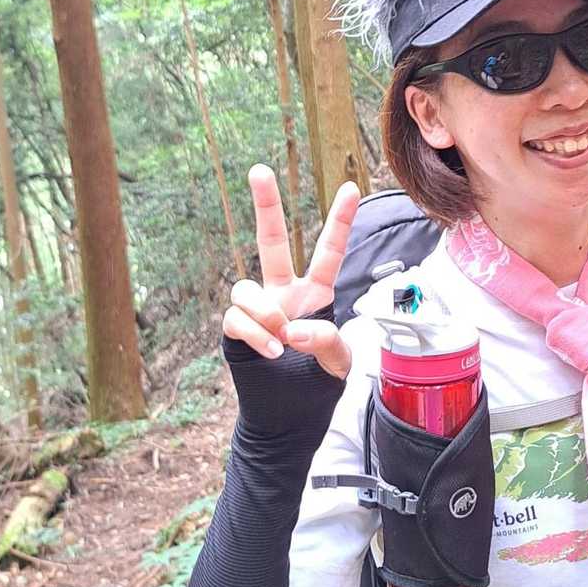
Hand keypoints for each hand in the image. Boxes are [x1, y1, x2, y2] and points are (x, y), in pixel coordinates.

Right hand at [222, 166, 359, 377]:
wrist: (287, 417)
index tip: (352, 187)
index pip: (328, 252)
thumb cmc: (317, 386)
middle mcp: (283, 294)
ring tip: (281, 340)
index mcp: (316, 295)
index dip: (339, 221)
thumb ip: (327, 342)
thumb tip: (292, 328)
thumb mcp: (339, 365)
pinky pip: (236, 319)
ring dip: (264, 312)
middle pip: (271, 241)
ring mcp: (257, 310)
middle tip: (259, 169)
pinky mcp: (235, 330)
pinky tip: (272, 351)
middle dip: (265, 206)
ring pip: (246, 288)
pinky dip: (254, 334)